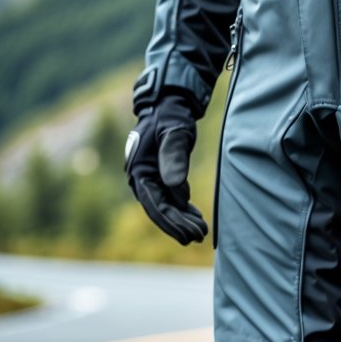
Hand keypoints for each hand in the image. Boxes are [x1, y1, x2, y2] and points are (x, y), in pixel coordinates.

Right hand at [124, 94, 206, 244]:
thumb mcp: (175, 134)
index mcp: (139, 170)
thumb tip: (174, 186)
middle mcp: (141, 177)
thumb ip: (174, 157)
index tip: (189, 235)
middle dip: (178, 226)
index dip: (172, 223)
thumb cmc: (171, 117)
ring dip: (182, 219)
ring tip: (201, 230)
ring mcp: (150, 177)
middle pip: (160, 210)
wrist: (169, 104)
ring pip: (166, 206)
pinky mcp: (160, 175)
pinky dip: (183, 208)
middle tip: (199, 237)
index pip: (155, 205)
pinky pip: (170, 198)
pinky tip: (196, 217)